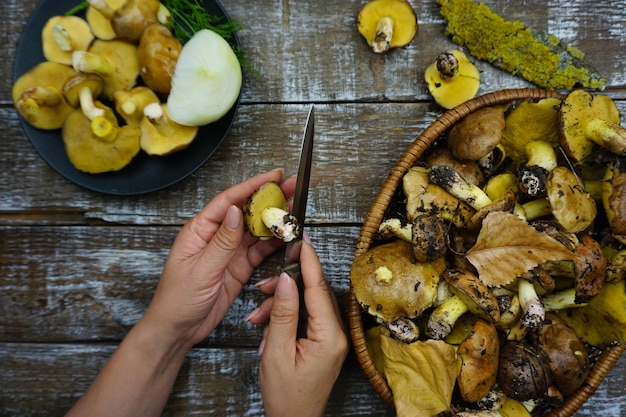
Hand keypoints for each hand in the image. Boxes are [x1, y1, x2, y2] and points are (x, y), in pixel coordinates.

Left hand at [144, 169, 295, 347]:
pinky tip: (286, 235)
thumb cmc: (177, 299)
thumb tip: (235, 211)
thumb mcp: (201, 269)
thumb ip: (222, 241)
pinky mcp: (238, 267)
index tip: (273, 177)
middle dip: (269, 198)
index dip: (252, 187)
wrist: (178, 329)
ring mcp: (228, 251)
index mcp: (199, 230)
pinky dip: (273, 243)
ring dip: (274, 219)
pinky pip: (259, 250)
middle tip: (292, 186)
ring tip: (295, 208)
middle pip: (246, 211)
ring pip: (256, 230)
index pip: (228, 201)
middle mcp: (215, 236)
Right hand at [250, 237, 348, 416]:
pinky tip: (266, 325)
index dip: (308, 261)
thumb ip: (283, 314)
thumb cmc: (286, 396)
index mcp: (330, 335)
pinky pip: (305, 317)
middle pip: (312, 293)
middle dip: (286, 286)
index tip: (301, 239)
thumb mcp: (277, 352)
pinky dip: (285, 317)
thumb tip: (288, 281)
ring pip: (305, 304)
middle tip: (264, 284)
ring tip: (257, 316)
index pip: (318, 288)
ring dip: (280, 305)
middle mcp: (336, 333)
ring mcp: (331, 337)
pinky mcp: (323, 341)